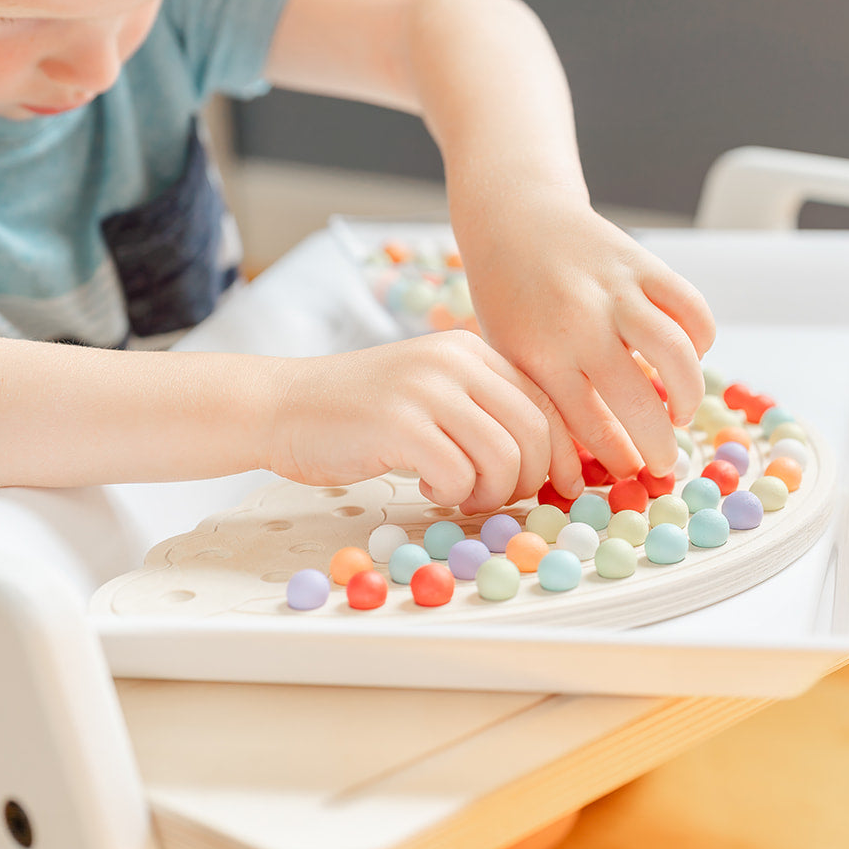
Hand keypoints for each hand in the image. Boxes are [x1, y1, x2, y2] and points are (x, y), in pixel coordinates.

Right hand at [265, 330, 580, 511]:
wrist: (283, 406)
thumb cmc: (363, 413)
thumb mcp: (435, 392)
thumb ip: (486, 410)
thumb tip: (553, 458)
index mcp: (472, 350)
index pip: (546, 400)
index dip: (564, 452)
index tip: (565, 486)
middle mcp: (455, 361)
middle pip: (535, 430)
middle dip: (531, 479)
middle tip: (499, 498)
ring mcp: (426, 389)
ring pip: (504, 456)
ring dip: (490, 492)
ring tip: (460, 494)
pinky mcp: (399, 424)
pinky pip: (458, 475)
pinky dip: (450, 494)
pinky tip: (425, 486)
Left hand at [455, 184, 715, 478]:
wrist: (514, 217)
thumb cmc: (508, 300)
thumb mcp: (510, 359)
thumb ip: (544, 412)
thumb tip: (573, 481)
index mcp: (540, 355)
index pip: (591, 427)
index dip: (619, 459)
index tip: (631, 473)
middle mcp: (580, 324)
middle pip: (638, 403)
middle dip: (661, 446)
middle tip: (665, 462)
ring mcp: (616, 291)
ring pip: (677, 355)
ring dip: (689, 395)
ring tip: (680, 412)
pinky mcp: (644, 264)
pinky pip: (693, 311)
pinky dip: (700, 341)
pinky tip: (686, 357)